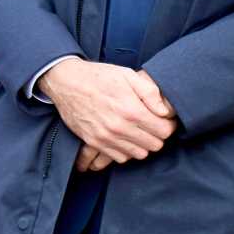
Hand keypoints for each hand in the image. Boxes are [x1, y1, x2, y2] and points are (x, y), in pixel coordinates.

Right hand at [41, 57, 177, 164]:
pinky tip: (124, 137)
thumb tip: (166, 112)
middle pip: (154, 145)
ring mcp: (106, 137)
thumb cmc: (98, 76)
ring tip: (137, 131)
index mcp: (131, 110)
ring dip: (142, 144)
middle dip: (157, 135)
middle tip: (151, 124)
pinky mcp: (94, 142)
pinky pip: (120, 158)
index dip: (167, 125)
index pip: (164, 131)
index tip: (163, 119)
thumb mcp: (128, 75)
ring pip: (139, 154)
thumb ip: (150, 93)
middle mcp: (120, 128)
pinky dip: (126, 150)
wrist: (66, 82)